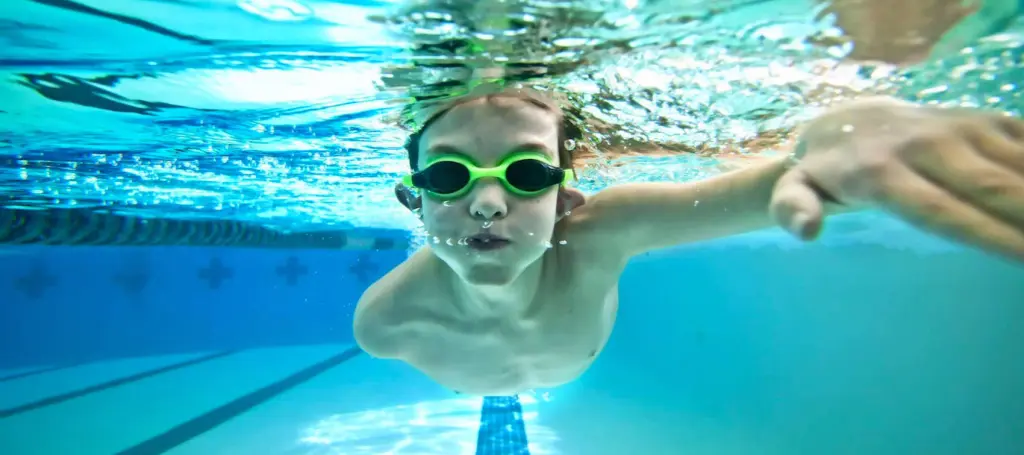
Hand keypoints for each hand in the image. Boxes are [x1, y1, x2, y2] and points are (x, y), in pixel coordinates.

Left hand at [770, 97, 1023, 261]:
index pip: (942, 211)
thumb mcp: (795, 192)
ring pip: (1020, 166)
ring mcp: (960, 128)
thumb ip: (793, 210)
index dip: (988, 236)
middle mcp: (926, 146)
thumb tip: (807, 231)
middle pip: (993, 189)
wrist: (848, 117)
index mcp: (882, 174)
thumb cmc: (826, 174)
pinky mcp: (987, 120)